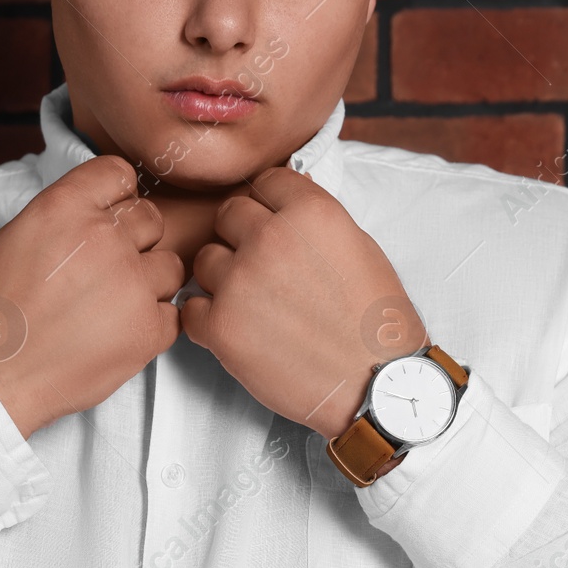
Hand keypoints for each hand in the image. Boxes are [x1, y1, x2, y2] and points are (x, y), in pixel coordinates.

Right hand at [0, 156, 184, 438]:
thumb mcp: (20, 234)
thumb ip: (69, 212)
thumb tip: (108, 207)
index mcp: (67, 207)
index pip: (120, 173)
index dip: (116, 198)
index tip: (107, 219)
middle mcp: (105, 238)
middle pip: (151, 220)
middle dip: (134, 242)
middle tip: (103, 273)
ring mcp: (133, 284)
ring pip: (170, 266)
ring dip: (148, 283)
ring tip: (111, 307)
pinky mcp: (150, 329)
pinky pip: (172, 313)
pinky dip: (151, 323)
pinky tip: (117, 333)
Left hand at [179, 166, 428, 438]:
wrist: (376, 385)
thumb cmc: (374, 321)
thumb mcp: (358, 247)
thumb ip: (313, 219)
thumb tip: (280, 202)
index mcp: (310, 212)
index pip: (263, 182)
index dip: (267, 206)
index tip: (275, 229)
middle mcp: (271, 238)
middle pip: (227, 215)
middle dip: (241, 238)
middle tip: (264, 272)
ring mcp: (240, 282)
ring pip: (205, 261)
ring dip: (222, 280)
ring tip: (256, 307)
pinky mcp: (221, 327)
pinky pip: (191, 309)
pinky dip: (208, 322)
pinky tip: (241, 333)